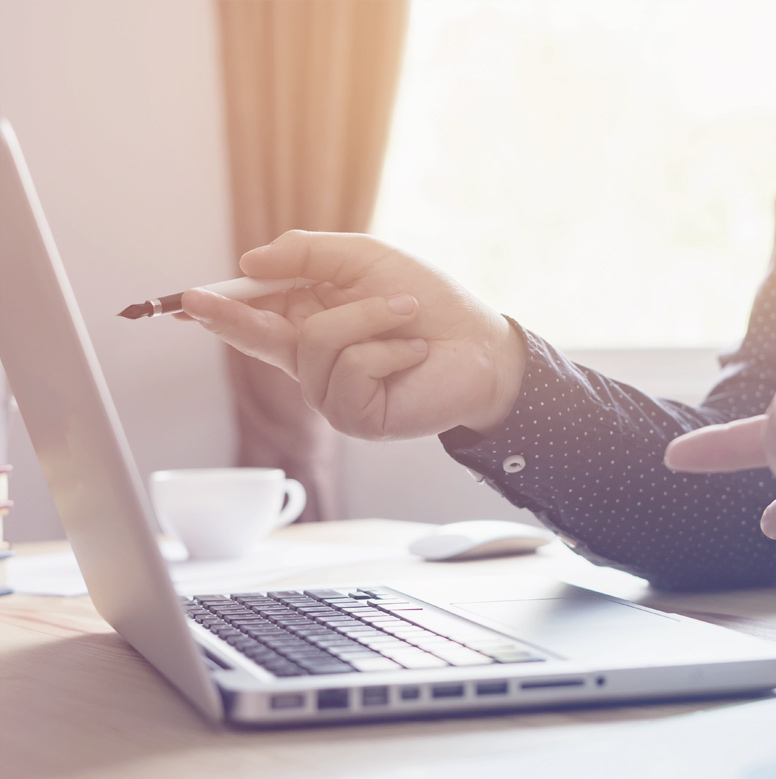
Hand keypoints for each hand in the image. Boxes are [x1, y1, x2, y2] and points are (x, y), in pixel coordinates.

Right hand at [181, 230, 525, 439]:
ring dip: (368, 316)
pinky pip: (349, 369)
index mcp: (312, 322)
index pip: (255, 317)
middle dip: (230, 315)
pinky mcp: (355, 417)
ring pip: (315, 341)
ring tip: (406, 317)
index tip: (182, 300)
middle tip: (194, 301)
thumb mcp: (364, 260)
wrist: (483, 344)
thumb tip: (248, 263)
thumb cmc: (430, 302)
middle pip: (257, 336)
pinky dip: (386, 348)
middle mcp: (315, 361)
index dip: (219, 309)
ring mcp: (332, 394)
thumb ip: (306, 255)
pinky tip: (411, 353)